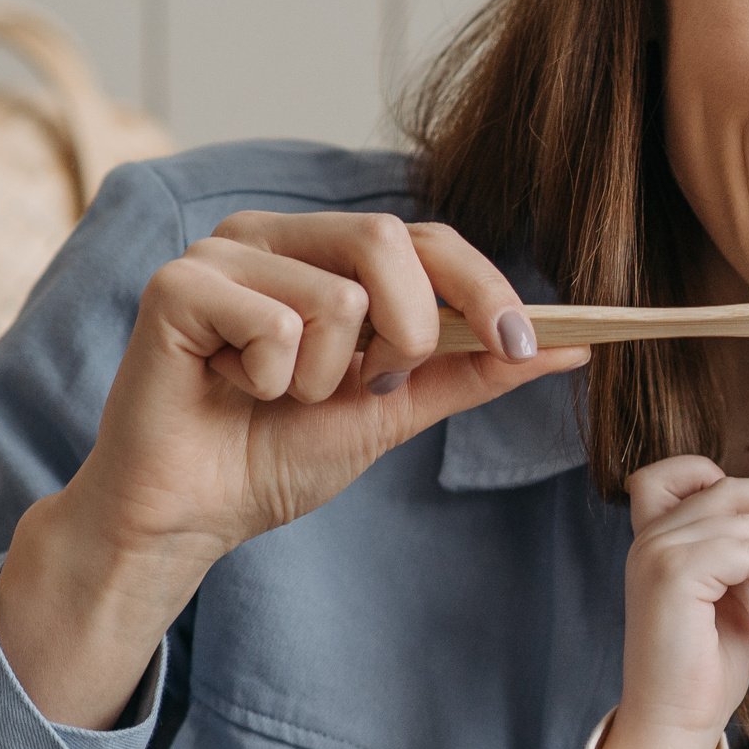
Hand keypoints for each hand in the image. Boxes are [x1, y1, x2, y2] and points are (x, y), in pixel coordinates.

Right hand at [0, 211, 584, 729]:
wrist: (194, 514)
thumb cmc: (279, 453)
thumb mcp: (397, 409)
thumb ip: (474, 370)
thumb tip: (571, 346)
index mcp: (325, 251)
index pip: (427, 238)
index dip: (483, 286)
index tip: (523, 344)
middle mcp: (273, 234)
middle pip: (388, 240)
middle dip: (409, 331)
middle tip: (371, 385)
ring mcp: (220, 252)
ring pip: (336, 296)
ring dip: (326, 377)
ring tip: (279, 395)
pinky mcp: (176, 284)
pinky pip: (274, 322)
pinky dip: (270, 379)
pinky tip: (232, 390)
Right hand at [596, 456, 748, 748]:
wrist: (676, 724)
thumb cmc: (703, 670)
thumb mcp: (726, 598)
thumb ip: (737, 556)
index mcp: (657, 542)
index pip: (670, 473)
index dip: (722, 475)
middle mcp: (650, 540)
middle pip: (731, 487)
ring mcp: (658, 553)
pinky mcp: (673, 574)